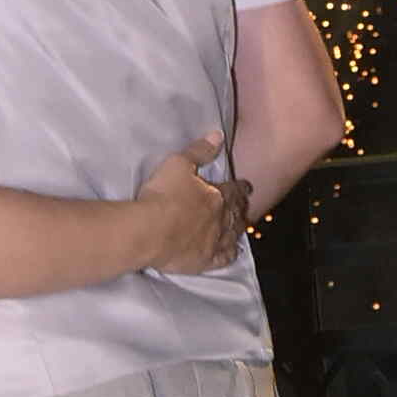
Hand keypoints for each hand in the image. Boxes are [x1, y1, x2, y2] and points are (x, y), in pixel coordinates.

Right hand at [130, 145, 248, 276]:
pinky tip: (232, 253)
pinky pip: (223, 259)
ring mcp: (214, 242)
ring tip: (241, 228)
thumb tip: (218, 135)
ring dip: (238, 231)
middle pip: (236, 214)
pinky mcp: (204, 261)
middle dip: (241, 209)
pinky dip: (230, 255)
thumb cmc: (162, 195)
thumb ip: (200, 150)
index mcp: (217, 196)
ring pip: (233, 236)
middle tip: (244, 207)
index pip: (234, 190)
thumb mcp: (178, 164)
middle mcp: (220, 220)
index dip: (241, 188)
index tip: (247, 187)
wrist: (149, 231)